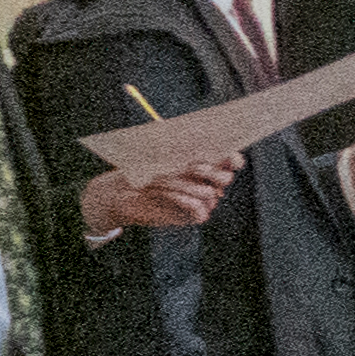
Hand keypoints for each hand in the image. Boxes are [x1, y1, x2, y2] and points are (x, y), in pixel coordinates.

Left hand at [82, 150, 239, 235]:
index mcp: (204, 163)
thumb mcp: (159, 154)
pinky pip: (200, 209)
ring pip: (209, 192)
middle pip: (226, 178)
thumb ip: (181, 148)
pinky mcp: (192, 216)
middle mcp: (206, 182)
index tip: (231, 159)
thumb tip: (202, 139)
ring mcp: (201, 200)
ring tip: (160, 179)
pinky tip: (166, 194)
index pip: (229, 160)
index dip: (232, 159)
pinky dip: (183, 199)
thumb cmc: (140, 171)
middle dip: (210, 171)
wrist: (122, 193)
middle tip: (190, 166)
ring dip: (184, 184)